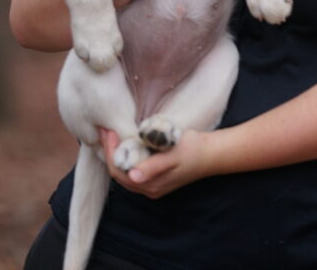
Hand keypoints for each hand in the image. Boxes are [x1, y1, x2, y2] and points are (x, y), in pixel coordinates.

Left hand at [99, 127, 215, 197]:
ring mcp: (151, 184)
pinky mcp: (155, 178)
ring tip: (112, 134)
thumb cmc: (193, 150)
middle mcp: (148, 188)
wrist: (211, 154)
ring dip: (116, 153)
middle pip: (119, 172)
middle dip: (110, 151)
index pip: (120, 170)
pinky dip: (125, 156)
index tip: (109, 130)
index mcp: (151, 184)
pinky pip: (132, 169)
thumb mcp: (173, 154)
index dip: (111, 151)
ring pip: (124, 172)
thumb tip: (133, 176)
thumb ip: (153, 166)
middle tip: (105, 129)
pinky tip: (125, 142)